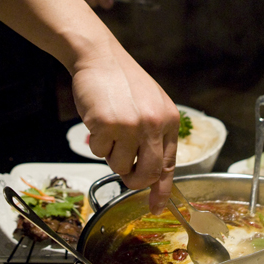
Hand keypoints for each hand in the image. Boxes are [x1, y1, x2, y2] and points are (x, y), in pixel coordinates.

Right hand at [70, 38, 179, 212]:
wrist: (100, 57)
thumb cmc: (122, 82)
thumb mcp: (150, 105)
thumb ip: (154, 136)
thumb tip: (153, 174)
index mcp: (168, 120)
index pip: (169, 164)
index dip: (162, 190)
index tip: (156, 207)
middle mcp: (153, 124)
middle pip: (147, 174)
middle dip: (133, 179)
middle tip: (124, 170)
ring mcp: (130, 125)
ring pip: (119, 165)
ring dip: (110, 153)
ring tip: (109, 127)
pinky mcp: (107, 124)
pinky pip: (98, 151)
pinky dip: (95, 140)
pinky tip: (97, 119)